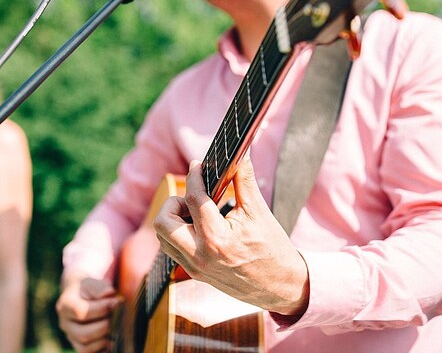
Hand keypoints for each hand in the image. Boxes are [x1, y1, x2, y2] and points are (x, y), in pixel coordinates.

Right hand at [55, 276, 121, 352]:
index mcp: (65, 305)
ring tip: (115, 328)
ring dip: (104, 340)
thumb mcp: (93, 282)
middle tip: (117, 317)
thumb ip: (101, 287)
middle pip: (83, 334)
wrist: (82, 294)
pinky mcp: (79, 346)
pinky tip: (112, 341)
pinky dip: (102, 350)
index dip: (101, 309)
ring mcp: (71, 337)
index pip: (81, 312)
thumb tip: (110, 294)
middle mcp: (65, 323)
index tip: (116, 301)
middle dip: (104, 326)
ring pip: (85, 348)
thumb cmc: (90, 288)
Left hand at [153, 157, 309, 316]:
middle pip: (163, 222)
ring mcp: (195, 267)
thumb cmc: (272, 249)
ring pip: (162, 237)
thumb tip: (240, 154)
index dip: (194, 176)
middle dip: (173, 203)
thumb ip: (244, 181)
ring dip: (172, 219)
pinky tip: (197, 226)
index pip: (194, 199)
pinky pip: (172, 249)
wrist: (279, 287)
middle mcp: (201, 255)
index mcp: (218, 239)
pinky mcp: (195, 273)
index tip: (197, 165)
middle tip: (193, 198)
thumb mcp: (259, 213)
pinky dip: (178, 233)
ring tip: (195, 212)